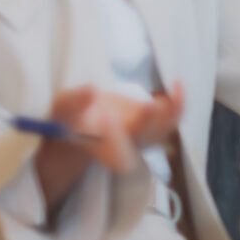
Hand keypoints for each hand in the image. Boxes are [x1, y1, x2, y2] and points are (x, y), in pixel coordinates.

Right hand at [36, 82, 185, 207]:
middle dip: (147, 124)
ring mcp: (143, 134)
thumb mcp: (62, 109)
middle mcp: (126, 145)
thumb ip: (73, 103)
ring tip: (177, 89)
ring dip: (173, 112)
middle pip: (143, 141)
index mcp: (102, 148)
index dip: (114, 140)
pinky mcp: (153, 121)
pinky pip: (172, 116)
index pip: (114, 155)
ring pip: (164, 129)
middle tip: (147, 105)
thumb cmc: (70, 117)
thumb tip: (91, 90)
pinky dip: (178, 103)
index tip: (106, 117)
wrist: (85, 120)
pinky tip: (177, 84)